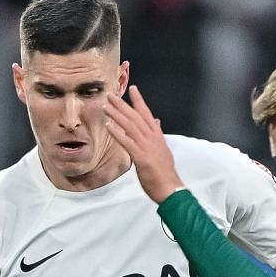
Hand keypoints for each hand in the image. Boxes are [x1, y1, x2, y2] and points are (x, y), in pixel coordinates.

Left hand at [103, 86, 184, 203]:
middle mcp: (152, 137)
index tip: (132, 89)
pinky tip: (108, 126)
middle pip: (135, 116)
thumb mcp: (163, 149)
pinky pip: (127, 142)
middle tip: (111, 95)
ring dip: (117, 115)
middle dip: (122, 105)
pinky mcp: (141, 157)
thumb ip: (157, 134)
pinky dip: (117, 133)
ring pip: (130, 126)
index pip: (147, 113)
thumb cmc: (165, 171)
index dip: (139, 100)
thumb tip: (156, 122)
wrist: (170, 187)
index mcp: (157, 135)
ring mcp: (146, 146)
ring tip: (106, 107)